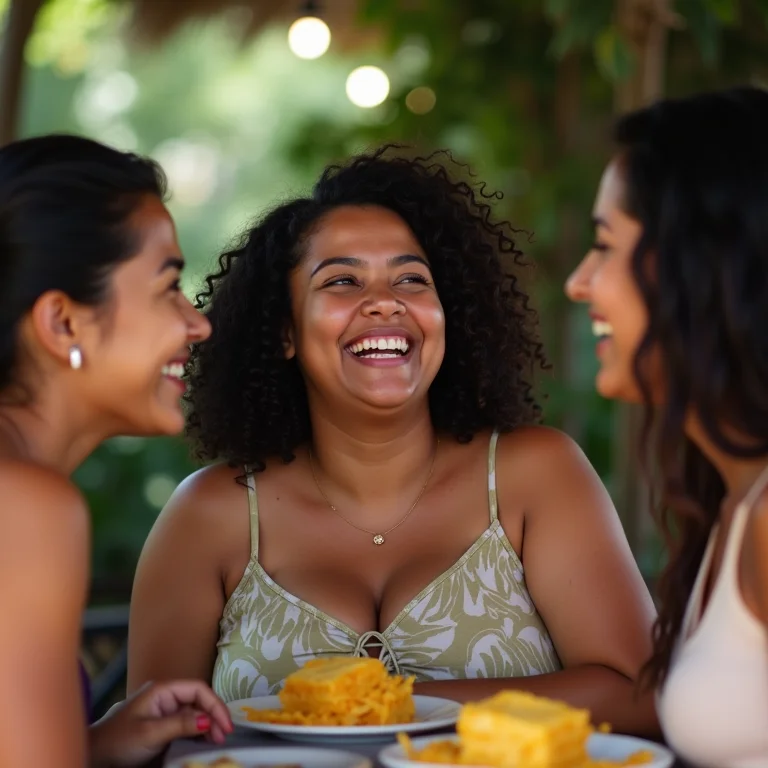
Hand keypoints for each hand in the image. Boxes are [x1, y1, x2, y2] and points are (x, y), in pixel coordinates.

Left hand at [88, 680, 232, 767]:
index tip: (225, 726)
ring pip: (195, 715)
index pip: (198, 689)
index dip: (215, 704)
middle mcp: (166, 698)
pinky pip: (186, 727)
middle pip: (199, 701)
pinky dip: (198, 734)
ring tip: (216, 742)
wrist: (94, 758)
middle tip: (223, 738)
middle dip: (214, 717)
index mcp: (162, 690)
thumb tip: (209, 720)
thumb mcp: (150, 733)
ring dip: (208, 726)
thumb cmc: (118, 742)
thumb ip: (180, 724)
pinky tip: (204, 744)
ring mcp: (164, 713)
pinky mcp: (162, 728)